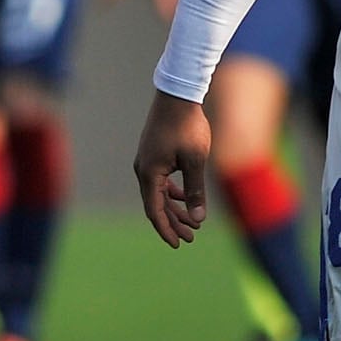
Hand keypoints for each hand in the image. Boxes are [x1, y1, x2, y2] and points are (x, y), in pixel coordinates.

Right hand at [132, 90, 213, 244]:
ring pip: (159, 193)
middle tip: (191, 238)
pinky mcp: (153, 155)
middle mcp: (144, 170)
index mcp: (150, 173)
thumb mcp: (195, 161)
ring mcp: (147, 162)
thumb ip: (195, 190)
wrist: (177, 96)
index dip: (166, 229)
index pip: (155, 210)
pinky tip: (185, 196)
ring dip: (174, 208)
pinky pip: (160, 181)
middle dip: (173, 222)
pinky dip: (172, 192)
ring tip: (191, 221)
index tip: (178, 244)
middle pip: (156, 204)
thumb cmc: (187, 127)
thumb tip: (197, 218)